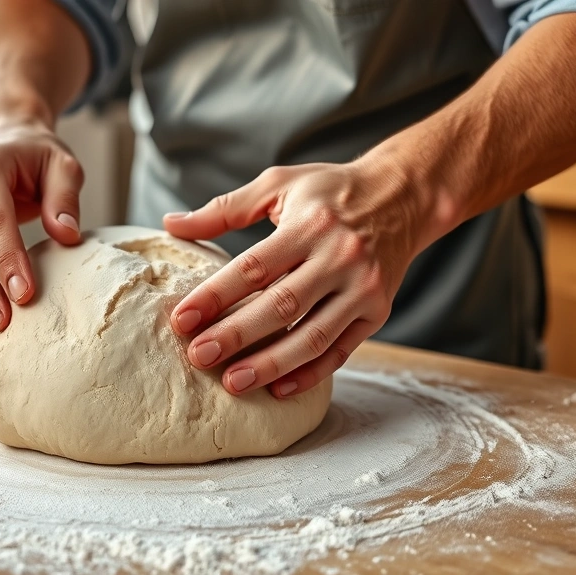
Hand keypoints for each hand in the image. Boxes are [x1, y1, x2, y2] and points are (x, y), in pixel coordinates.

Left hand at [164, 161, 429, 398]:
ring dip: (271, 363)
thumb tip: (170, 225)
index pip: (254, 267)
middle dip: (237, 335)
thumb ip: (225, 208)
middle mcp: (340, 258)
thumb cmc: (330, 191)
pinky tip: (278, 389)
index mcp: (310, 225)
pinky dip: (311, 374)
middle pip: (281, 305)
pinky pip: (341, 351)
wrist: (405, 195)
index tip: (181, 319)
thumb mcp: (279, 185)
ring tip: (233, 382)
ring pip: (313, 336)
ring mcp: (362, 289)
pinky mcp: (377, 312)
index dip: (215, 295)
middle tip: (199, 356)